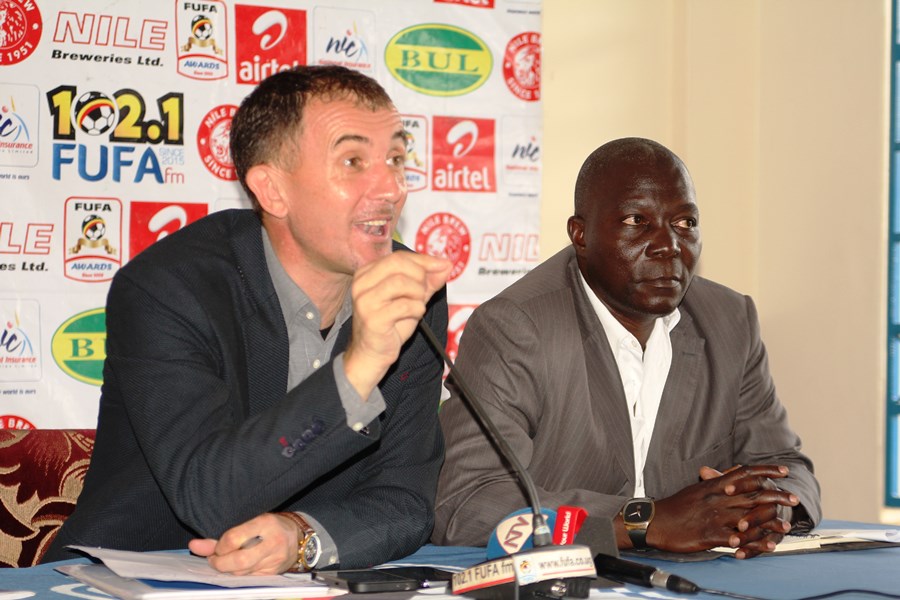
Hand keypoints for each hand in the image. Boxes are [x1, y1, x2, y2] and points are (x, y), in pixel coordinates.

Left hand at [188, 513, 299, 574]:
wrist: (298, 537)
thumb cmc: (269, 527)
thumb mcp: (249, 524)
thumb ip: (221, 538)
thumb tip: (194, 546)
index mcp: (265, 523)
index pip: (233, 539)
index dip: (219, 547)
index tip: (218, 547)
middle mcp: (272, 542)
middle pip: (238, 561)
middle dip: (221, 564)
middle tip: (215, 560)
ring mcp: (275, 560)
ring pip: (242, 573)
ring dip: (228, 570)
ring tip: (226, 562)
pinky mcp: (275, 573)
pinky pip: (250, 579)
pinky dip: (239, 575)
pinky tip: (238, 568)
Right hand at [344, 251, 450, 397]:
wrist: (372, 354)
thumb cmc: (390, 324)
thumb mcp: (411, 297)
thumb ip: (427, 281)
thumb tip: (446, 265)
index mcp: (367, 273)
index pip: (399, 256)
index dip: (424, 260)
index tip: (443, 265)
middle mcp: (362, 283)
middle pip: (398, 263)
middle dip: (420, 275)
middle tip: (425, 291)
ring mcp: (365, 301)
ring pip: (401, 282)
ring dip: (418, 294)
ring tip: (418, 306)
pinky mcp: (372, 318)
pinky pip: (404, 305)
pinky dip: (417, 310)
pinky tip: (414, 316)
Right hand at [646, 465, 797, 555]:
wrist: (655, 520)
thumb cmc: (676, 506)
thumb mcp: (697, 488)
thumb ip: (718, 480)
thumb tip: (735, 470)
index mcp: (714, 486)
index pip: (745, 473)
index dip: (766, 471)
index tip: (783, 471)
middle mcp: (717, 499)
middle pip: (753, 495)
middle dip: (777, 496)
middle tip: (794, 498)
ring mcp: (714, 517)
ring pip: (749, 518)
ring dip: (770, 523)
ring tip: (786, 526)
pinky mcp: (709, 534)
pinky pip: (734, 538)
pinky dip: (751, 543)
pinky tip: (764, 546)